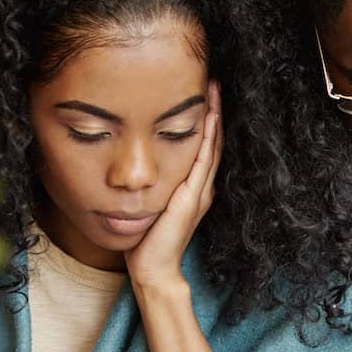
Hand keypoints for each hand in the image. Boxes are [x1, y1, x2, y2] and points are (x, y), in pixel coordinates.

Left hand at [125, 80, 222, 287]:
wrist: (153, 270)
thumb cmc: (146, 242)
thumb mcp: (150, 205)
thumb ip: (152, 187)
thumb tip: (136, 167)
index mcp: (193, 188)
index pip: (203, 147)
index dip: (206, 120)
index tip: (203, 94)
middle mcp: (202, 187)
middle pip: (212, 142)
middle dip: (214, 111)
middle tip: (215, 82)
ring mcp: (199, 192)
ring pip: (211, 147)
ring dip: (215, 117)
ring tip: (215, 91)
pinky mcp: (191, 198)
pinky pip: (203, 161)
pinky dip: (208, 138)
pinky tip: (209, 118)